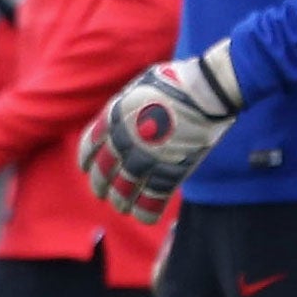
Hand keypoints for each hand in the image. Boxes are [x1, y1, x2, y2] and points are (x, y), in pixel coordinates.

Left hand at [80, 41, 241, 222]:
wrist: (209, 89)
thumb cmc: (180, 81)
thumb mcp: (141, 85)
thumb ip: (125, 105)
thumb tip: (117, 118)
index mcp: (115, 116)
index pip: (89, 147)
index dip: (87, 161)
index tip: (88, 168)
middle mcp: (125, 140)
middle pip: (103, 173)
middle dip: (100, 186)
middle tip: (102, 192)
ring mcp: (146, 157)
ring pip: (123, 192)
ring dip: (120, 202)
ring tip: (122, 206)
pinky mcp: (169, 171)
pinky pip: (150, 202)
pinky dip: (145, 212)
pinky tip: (144, 214)